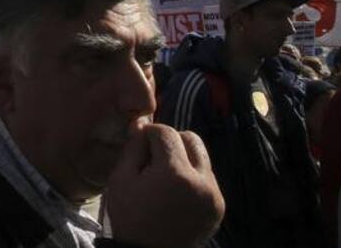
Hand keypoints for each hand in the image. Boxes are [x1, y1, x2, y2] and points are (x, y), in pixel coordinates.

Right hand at [104, 124, 224, 247]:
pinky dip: (192, 177)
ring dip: (183, 159)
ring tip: (165, 178)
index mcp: (175, 174)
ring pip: (202, 157)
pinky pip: (207, 177)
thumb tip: (142, 122)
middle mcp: (201, 181)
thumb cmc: (130, 217)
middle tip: (154, 159)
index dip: (149, 134)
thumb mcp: (120, 180)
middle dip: (171, 142)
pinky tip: (176, 193)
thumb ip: (133, 147)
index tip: (139, 146)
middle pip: (191, 138)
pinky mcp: (219, 206)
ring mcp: (214, 195)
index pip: (166, 132)